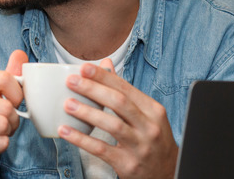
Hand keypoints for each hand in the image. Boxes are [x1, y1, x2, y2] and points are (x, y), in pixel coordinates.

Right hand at [0, 50, 27, 178]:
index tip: (12, 102)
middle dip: (12, 120)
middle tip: (1, 124)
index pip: (4, 78)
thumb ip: (6, 76)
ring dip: (6, 133)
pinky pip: (0, 142)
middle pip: (6, 106)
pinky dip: (0, 146)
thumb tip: (20, 53)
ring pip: (4, 125)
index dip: (16, 93)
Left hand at [59, 59, 177, 178]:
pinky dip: (81, 139)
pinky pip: (101, 149)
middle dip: (93, 89)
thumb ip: (124, 90)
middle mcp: (149, 127)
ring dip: (87, 112)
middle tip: (71, 82)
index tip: (84, 68)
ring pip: (112, 125)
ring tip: (68, 104)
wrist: (168, 172)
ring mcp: (140, 147)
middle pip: (119, 102)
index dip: (103, 77)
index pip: (125, 88)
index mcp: (153, 110)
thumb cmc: (152, 138)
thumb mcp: (146, 113)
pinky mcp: (128, 164)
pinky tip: (66, 130)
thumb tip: (105, 64)